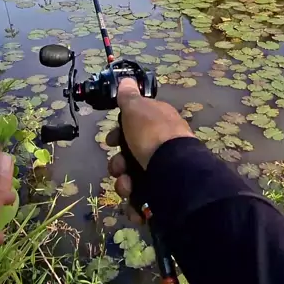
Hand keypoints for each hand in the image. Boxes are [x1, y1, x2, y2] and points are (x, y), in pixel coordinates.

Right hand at [107, 79, 193, 202]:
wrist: (174, 171)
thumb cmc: (152, 134)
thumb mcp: (136, 109)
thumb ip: (128, 97)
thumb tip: (126, 80)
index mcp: (158, 124)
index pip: (133, 127)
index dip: (117, 134)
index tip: (110, 140)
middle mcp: (162, 146)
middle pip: (130, 155)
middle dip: (119, 163)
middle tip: (119, 167)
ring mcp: (164, 170)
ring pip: (133, 178)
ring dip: (124, 183)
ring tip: (128, 187)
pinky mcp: (163, 193)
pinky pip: (142, 198)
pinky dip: (135, 203)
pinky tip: (135, 204)